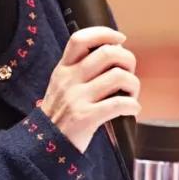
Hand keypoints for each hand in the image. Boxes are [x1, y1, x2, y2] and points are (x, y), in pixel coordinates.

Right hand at [40, 26, 140, 151]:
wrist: (44, 146)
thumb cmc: (61, 114)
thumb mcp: (62, 85)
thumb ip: (82, 69)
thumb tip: (116, 53)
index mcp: (63, 69)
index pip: (81, 39)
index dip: (104, 33)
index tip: (120, 39)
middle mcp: (69, 80)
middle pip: (108, 53)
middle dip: (128, 60)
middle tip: (129, 73)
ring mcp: (76, 99)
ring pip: (118, 77)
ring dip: (133, 85)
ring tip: (131, 95)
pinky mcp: (85, 118)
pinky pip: (118, 104)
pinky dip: (133, 106)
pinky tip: (132, 110)